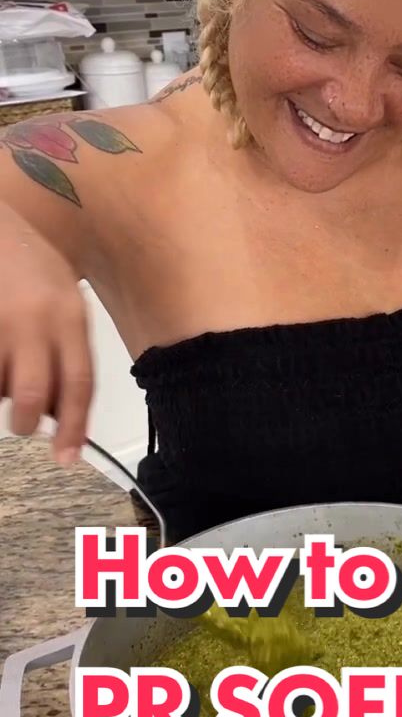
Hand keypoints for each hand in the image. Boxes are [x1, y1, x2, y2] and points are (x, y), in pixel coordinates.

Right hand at [0, 209, 92, 462]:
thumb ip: (65, 346)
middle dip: (25, 422)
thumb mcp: (62, 293)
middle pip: (31, 395)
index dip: (73, 427)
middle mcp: (34, 321)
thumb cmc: (27, 258)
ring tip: (4, 369)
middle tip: (23, 424)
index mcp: (68, 314)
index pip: (79, 383)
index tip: (67, 458)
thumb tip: (56, 407)